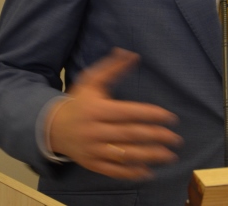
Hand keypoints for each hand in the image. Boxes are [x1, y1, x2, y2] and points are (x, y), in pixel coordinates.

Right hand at [46, 48, 181, 179]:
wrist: (52, 127)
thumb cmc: (78, 101)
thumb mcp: (91, 81)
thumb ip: (112, 68)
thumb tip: (132, 54)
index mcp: (96, 110)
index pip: (128, 113)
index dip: (150, 115)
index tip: (170, 117)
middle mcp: (94, 131)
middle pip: (129, 135)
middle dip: (155, 137)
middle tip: (175, 138)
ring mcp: (93, 150)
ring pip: (124, 155)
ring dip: (149, 156)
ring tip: (169, 155)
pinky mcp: (92, 164)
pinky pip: (113, 171)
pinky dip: (131, 173)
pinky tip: (148, 171)